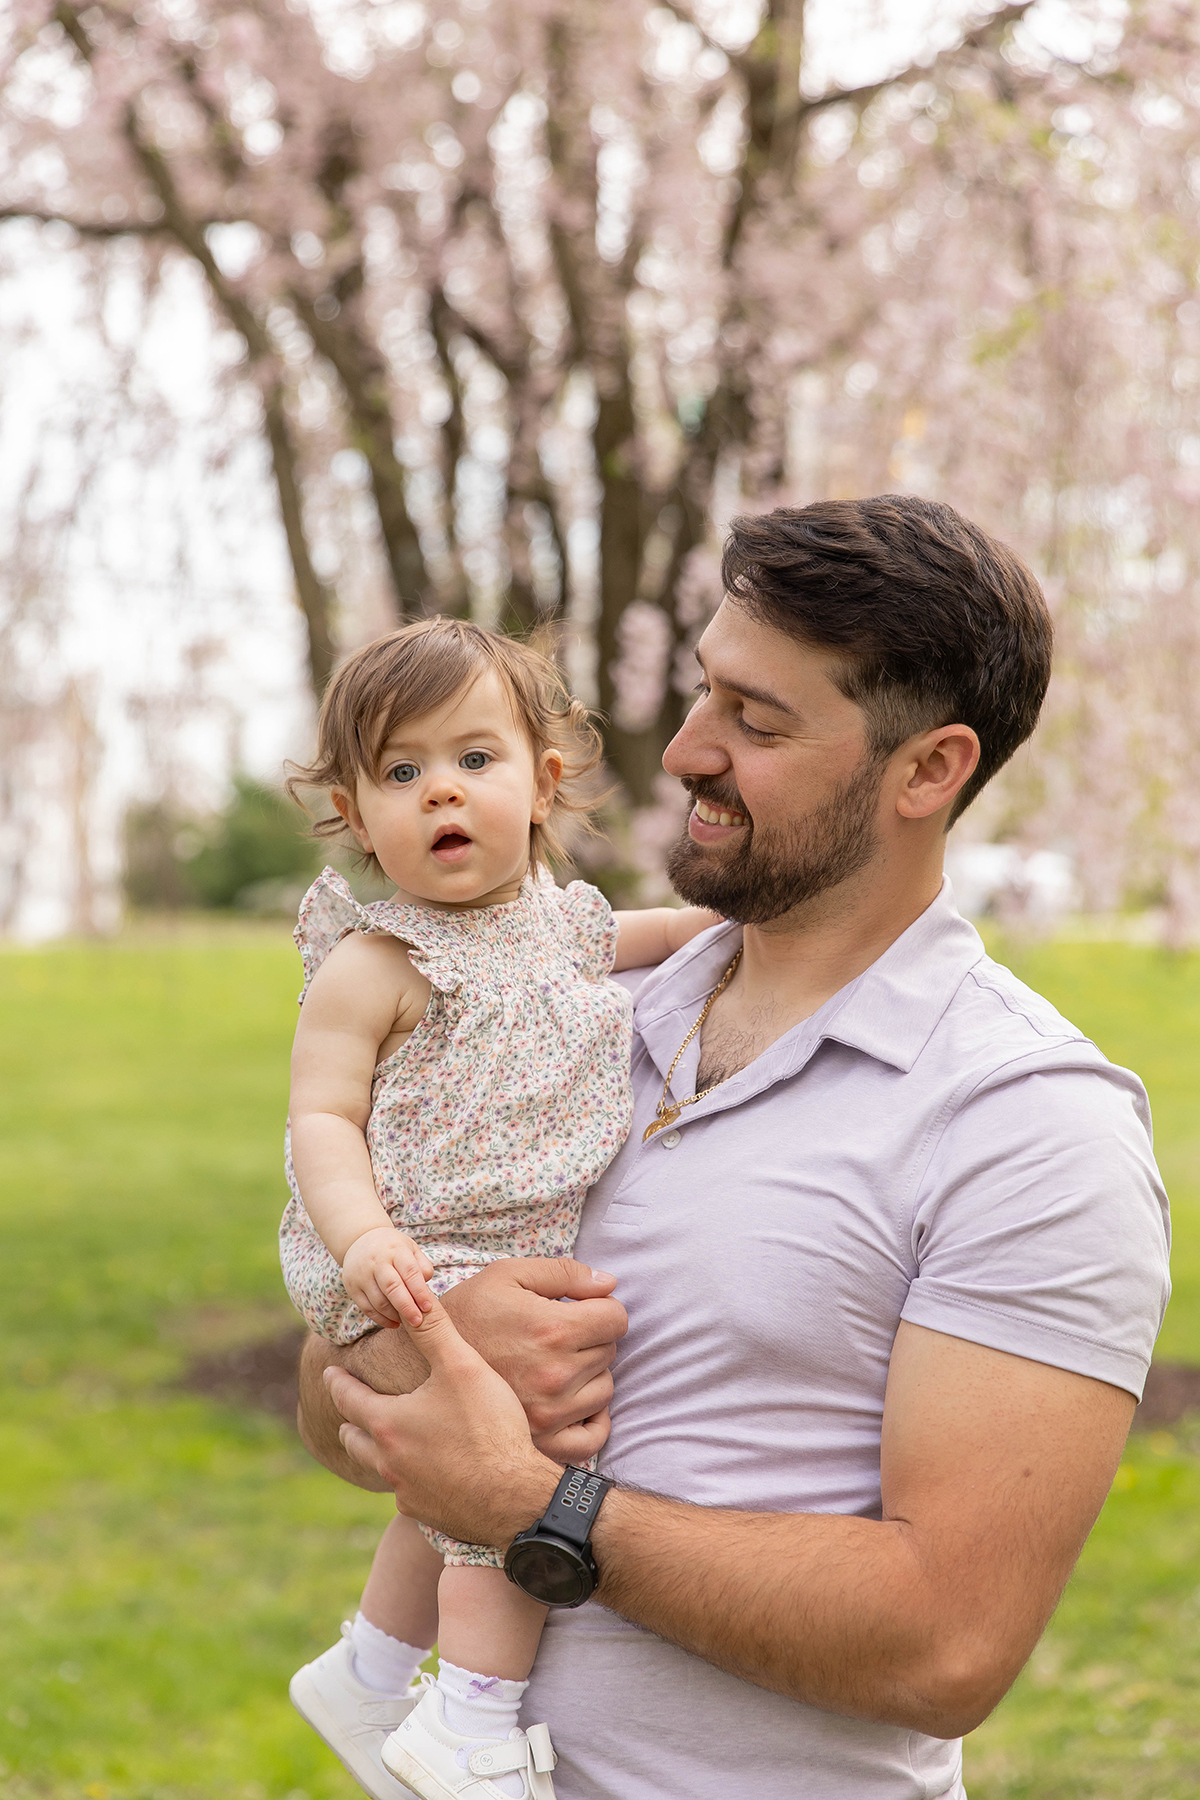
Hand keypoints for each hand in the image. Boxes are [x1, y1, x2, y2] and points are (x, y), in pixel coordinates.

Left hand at [325, 1295, 561, 1547]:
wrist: (516, 1497)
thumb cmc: (488, 1428)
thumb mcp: (461, 1367)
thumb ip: (434, 1330)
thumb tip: (413, 1295)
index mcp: (387, 1423)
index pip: (348, 1398)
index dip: (337, 1381)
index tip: (329, 1373)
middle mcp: (388, 1461)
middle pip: (354, 1439)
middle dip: (349, 1421)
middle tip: (348, 1411)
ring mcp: (406, 1492)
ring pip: (378, 1467)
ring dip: (375, 1451)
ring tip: (382, 1440)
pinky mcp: (427, 1513)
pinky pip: (407, 1491)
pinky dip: (407, 1476)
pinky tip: (424, 1470)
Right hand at [342, 1226, 436, 1328]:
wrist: (360, 1240)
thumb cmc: (392, 1248)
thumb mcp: (410, 1248)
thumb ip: (422, 1266)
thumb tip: (426, 1286)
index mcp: (395, 1251)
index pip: (410, 1272)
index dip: (419, 1291)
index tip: (427, 1307)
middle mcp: (377, 1262)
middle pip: (392, 1288)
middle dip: (406, 1307)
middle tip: (417, 1321)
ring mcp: (362, 1275)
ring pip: (378, 1301)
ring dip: (394, 1315)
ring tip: (407, 1321)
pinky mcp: (352, 1287)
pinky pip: (366, 1308)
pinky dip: (381, 1319)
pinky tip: (394, 1323)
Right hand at [443, 1257, 626, 1462]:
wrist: (421, 1365)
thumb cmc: (467, 1313)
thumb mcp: (507, 1275)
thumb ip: (563, 1272)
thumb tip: (609, 1283)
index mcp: (553, 1330)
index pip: (616, 1318)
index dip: (602, 1308)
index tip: (583, 1310)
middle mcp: (556, 1374)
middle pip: (610, 1351)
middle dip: (592, 1338)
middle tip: (560, 1336)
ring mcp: (551, 1413)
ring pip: (605, 1390)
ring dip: (590, 1375)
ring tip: (557, 1364)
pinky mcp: (544, 1441)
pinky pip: (593, 1436)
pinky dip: (592, 1419)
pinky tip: (573, 1401)